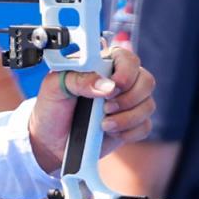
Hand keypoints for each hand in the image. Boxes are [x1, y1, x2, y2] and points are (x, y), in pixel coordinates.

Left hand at [28, 46, 154, 173]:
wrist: (50, 140)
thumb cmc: (51, 108)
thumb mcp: (54, 87)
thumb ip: (78, 79)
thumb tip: (106, 85)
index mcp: (102, 65)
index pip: (128, 58)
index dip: (126, 72)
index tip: (114, 86)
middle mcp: (119, 82)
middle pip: (146, 81)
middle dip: (128, 98)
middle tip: (106, 108)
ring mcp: (128, 104)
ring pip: (148, 105)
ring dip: (127, 118)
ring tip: (103, 124)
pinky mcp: (131, 125)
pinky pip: (144, 127)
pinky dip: (129, 132)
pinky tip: (110, 132)